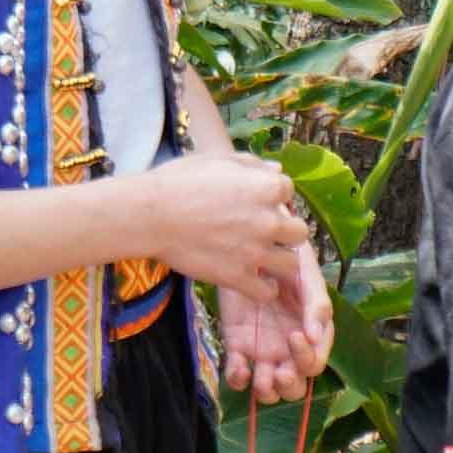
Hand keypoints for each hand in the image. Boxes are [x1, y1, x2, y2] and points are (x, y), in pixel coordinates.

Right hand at [143, 150, 319, 305]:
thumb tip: (276, 169)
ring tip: (261, 259)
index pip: (289, 192)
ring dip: (278, 261)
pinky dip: (263, 289)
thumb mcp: (217, 160)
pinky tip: (252, 281)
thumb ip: (252, 164)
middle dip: (286, 232)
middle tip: (266, 234)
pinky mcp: (240, 277)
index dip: (275, 198)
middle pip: (300, 232)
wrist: (152, 215)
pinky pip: (268, 292)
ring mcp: (256, 251)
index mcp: (267, 187)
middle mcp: (269, 220)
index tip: (259, 204)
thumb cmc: (179, 182)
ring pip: (291, 264)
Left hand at [223, 236, 332, 404]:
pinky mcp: (238, 347)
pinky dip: (238, 379)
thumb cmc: (286, 259)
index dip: (307, 358)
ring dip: (266, 391)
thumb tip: (314, 335)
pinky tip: (239, 370)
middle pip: (295, 386)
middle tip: (280, 373)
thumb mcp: (306, 275)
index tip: (295, 336)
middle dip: (289, 386)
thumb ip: (316, 304)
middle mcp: (289, 349)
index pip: (315, 362)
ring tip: (261, 378)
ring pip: (268, 389)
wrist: (250, 246)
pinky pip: (238, 375)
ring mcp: (263, 351)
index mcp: (310, 334)